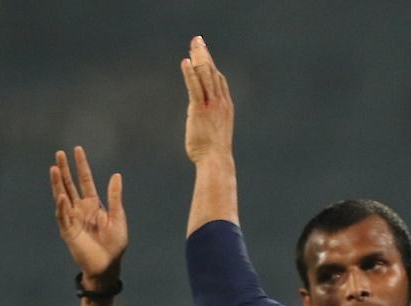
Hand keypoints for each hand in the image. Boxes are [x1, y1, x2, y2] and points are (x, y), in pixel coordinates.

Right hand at [49, 146, 125, 283]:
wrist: (108, 265)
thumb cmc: (114, 244)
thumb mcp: (118, 217)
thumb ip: (115, 197)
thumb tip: (116, 175)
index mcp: (93, 204)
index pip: (85, 181)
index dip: (81, 166)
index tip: (77, 149)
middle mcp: (80, 209)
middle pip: (70, 185)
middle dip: (65, 169)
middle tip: (59, 153)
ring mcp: (72, 219)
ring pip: (62, 197)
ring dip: (58, 183)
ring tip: (54, 168)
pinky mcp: (68, 231)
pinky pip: (63, 216)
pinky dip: (62, 206)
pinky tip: (61, 195)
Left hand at [181, 36, 233, 163]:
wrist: (216, 160)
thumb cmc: (214, 152)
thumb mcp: (215, 132)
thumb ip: (209, 121)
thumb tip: (201, 123)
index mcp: (225, 106)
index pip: (219, 80)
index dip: (211, 65)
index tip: (203, 54)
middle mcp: (220, 102)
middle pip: (213, 72)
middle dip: (205, 55)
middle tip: (198, 40)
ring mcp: (211, 105)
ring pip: (205, 76)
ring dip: (199, 58)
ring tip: (193, 44)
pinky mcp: (200, 110)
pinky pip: (195, 87)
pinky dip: (190, 73)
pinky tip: (186, 61)